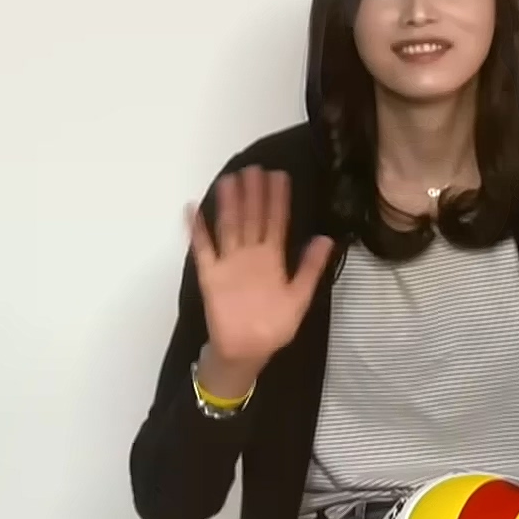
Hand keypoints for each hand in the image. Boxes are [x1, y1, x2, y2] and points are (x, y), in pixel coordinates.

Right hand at [186, 165, 334, 369]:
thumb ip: (310, 267)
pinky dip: (197, 230)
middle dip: (253, 194)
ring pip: (229, 226)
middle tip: (254, 167)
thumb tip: (326, 238)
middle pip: (252, 218)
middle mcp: (251, 255)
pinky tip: (192, 209)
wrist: (247, 350)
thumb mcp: (299, 296)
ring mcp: (230, 263)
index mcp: (273, 259)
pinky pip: (202, 249)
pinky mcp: (211, 274)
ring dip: (229, 204)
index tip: (280, 176)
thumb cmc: (275, 326)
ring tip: (229, 179)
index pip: (276, 222)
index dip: (278, 199)